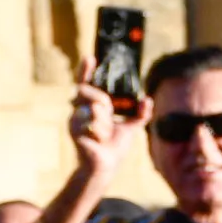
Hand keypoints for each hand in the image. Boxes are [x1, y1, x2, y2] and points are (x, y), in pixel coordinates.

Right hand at [67, 59, 144, 184]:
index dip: (86, 70)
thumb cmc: (114, 146)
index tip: (91, 57)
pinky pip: (93, 122)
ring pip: (94, 108)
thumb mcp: (131, 127)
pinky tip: (99, 140)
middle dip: (102, 101)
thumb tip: (148, 99)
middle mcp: (79, 109)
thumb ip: (140, 113)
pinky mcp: (73, 129)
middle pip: (88, 91)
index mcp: (91, 106)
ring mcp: (74, 118)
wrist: (106, 165)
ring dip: (105, 122)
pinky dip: (102, 132)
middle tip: (109, 112)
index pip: (85, 83)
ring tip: (104, 134)